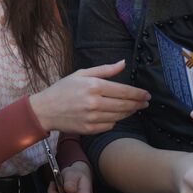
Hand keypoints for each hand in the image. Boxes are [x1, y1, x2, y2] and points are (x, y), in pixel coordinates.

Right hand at [29, 62, 150, 134]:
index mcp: (94, 86)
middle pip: (125, 105)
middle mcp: (94, 102)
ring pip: (120, 116)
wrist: (45, 110)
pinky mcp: (90, 129)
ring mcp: (92, 118)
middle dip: (138, 104)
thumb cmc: (63, 89)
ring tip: (133, 108)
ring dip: (129, 112)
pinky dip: (115, 120)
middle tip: (145, 103)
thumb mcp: (81, 74)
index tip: (147, 95)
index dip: (138, 94)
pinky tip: (115, 116)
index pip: (124, 91)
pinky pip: (110, 125)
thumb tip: (123, 63)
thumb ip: (105, 70)